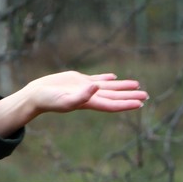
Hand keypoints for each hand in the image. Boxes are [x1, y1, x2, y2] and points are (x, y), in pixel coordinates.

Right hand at [0, 72, 145, 136]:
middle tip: (146, 95)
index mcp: (89, 102)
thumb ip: (81, 95)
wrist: (36, 95)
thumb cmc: (48, 101)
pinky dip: (107, 79)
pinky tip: (114, 77)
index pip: (112, 104)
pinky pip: (97, 79)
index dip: (126, 103)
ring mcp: (85, 88)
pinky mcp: (79, 80)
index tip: (140, 103)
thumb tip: (95, 87)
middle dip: (130, 96)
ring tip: (138, 86)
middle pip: (114, 96)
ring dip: (123, 87)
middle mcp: (90, 96)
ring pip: (109, 87)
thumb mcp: (64, 99)